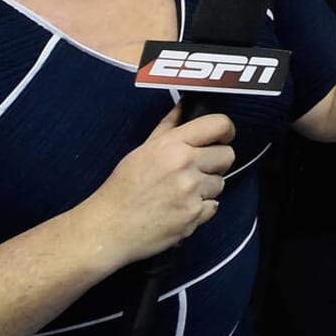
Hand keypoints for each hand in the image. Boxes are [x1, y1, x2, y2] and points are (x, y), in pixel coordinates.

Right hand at [73, 108, 235, 271]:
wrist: (108, 228)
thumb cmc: (122, 189)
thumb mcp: (142, 151)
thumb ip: (168, 128)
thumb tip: (184, 106)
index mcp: (171, 145)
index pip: (219, 124)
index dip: (226, 130)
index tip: (223, 137)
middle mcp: (184, 165)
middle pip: (227, 155)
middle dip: (215, 162)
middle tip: (195, 170)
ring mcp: (191, 192)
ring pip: (221, 183)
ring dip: (206, 188)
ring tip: (180, 193)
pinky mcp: (194, 215)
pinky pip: (214, 206)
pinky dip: (201, 209)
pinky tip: (179, 208)